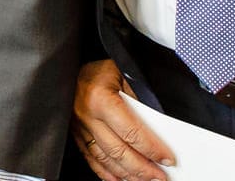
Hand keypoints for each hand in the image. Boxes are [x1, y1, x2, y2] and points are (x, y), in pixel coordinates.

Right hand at [71, 59, 172, 180]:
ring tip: (145, 180)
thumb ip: (138, 98)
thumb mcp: (122, 73)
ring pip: (105, 160)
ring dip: (127, 174)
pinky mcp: (75, 134)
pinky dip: (106, 173)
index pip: (131, 132)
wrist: (68, 66)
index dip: (151, 149)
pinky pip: (91, 159)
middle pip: (119, 151)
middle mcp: (87, 115)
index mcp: (99, 98)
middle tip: (161, 177)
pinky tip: (119, 178)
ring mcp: (79, 127)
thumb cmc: (98, 69)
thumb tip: (159, 126)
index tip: (167, 159)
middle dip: (143, 168)